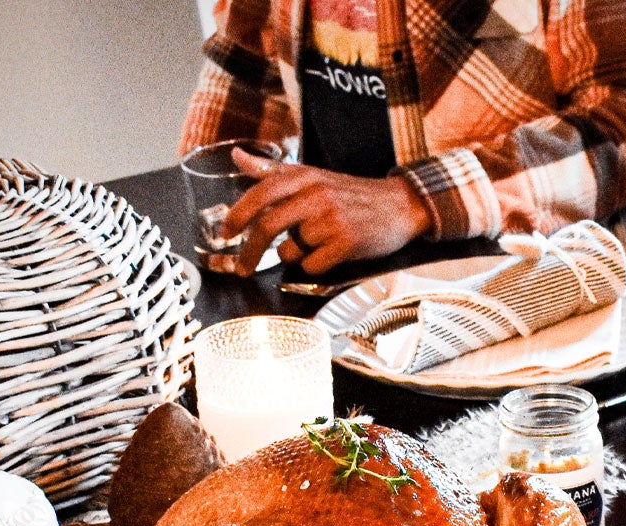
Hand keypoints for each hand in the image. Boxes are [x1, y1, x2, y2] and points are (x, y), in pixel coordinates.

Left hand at [219, 149, 431, 275]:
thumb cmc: (351, 194)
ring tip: (316, 244)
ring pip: (291, 249)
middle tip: (242, 268)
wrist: (400, 206)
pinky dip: (315, 265)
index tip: (225, 234)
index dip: (239, 215)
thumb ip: (272, 171)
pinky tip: (331, 252)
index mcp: (305, 176)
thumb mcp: (312, 176)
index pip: (261, 193)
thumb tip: (237, 157)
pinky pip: (312, 265)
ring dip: (295, 254)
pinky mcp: (347, 242)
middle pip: (268, 225)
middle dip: (249, 252)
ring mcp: (332, 218)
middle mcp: (317, 194)